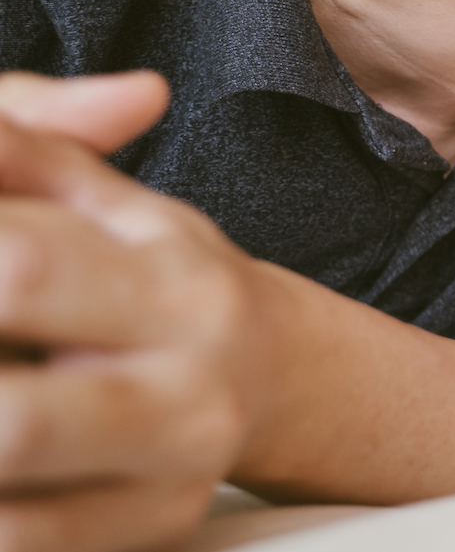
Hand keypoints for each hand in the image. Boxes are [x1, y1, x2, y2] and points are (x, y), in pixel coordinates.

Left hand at [0, 71, 264, 551]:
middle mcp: (188, 390)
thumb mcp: (103, 197)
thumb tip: (61, 110)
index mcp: (173, 280)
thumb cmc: (154, 276)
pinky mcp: (144, 537)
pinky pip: (22, 548)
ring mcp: (167, 478)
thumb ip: (33, 141)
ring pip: (11, 515)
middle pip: (16, 423)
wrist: (265, 377)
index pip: (20, 270)